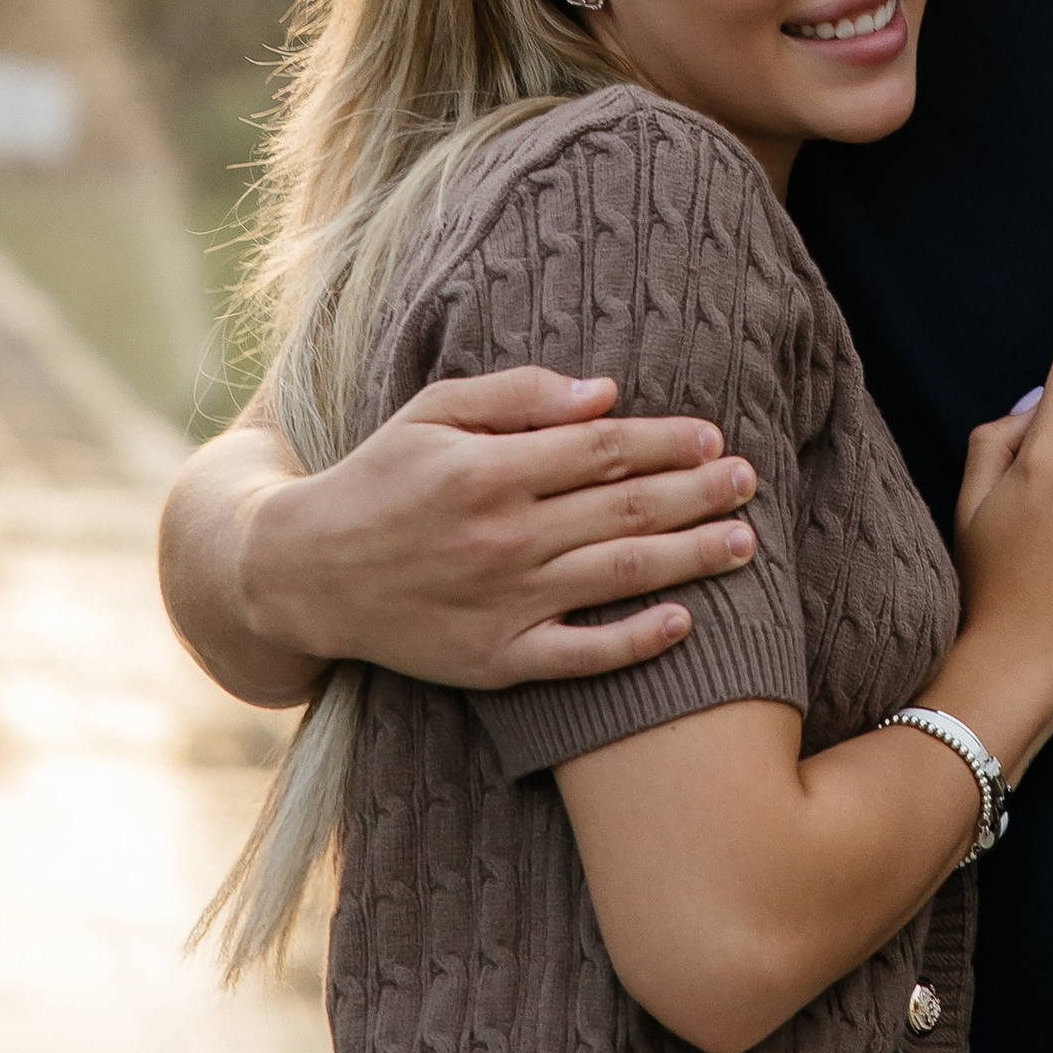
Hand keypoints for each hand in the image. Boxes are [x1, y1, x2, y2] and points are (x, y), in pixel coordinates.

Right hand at [228, 369, 759, 692]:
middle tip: (749, 483)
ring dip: (690, 558)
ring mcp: (501, 603)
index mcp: (488, 468)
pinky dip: (635, 642)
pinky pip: (581, 656)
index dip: (665, 441)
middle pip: (624, 508)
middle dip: (698, 494)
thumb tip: (606, 392)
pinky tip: (682, 622)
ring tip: (744, 544)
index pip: (601, 448)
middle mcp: (502, 535)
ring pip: (618, 576)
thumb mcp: (433, 412)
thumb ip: (518, 394)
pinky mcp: (494, 660)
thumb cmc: (378, 478)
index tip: (713, 438)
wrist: (303, 574)